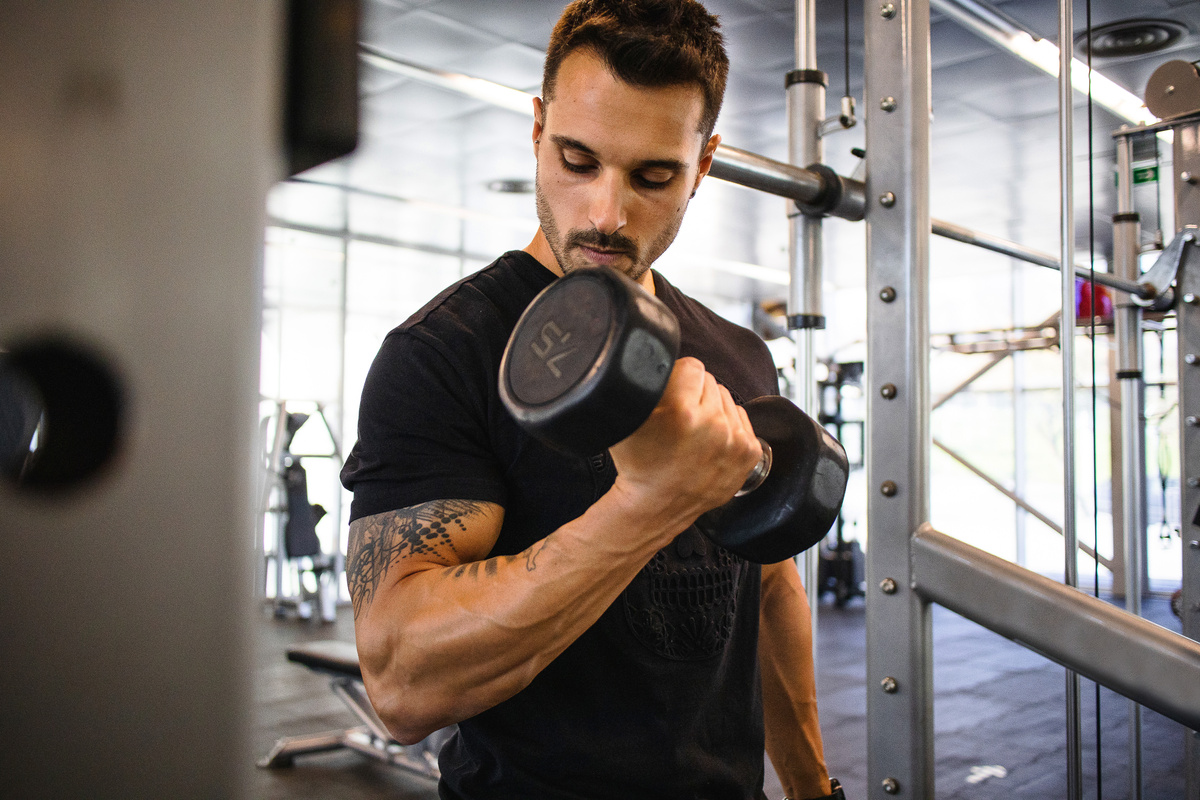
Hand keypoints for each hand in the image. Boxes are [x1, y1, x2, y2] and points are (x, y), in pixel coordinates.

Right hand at [608, 357, 760, 530]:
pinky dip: (727, 426)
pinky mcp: (749, 453)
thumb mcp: (628, 418)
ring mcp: (734, 440)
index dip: (677, 378)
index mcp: (681, 411)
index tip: (669, 396)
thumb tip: (657, 356)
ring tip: (693, 432)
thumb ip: (644, 382)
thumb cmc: (639, 463)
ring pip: (726, 398)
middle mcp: (712, 424)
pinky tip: (709, 442)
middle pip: (710, 381)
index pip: (693, 366)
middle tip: (678, 419)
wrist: (655, 505)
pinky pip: (741, 418)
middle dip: (694, 394)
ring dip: (711, 408)